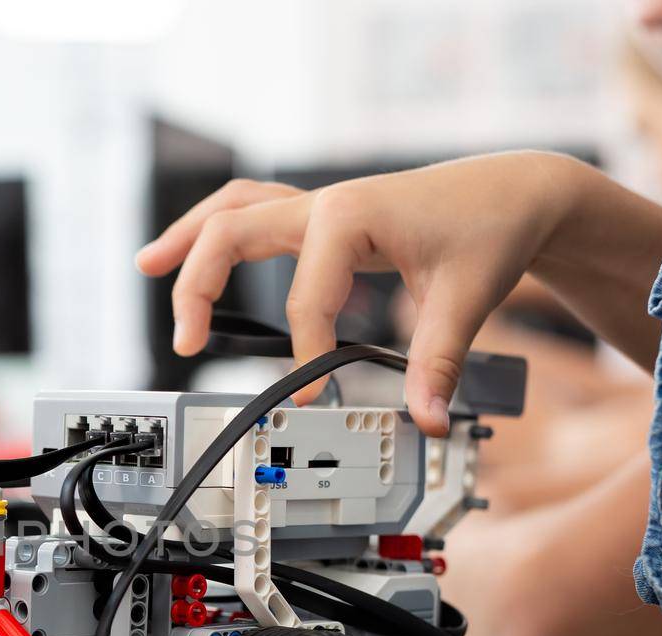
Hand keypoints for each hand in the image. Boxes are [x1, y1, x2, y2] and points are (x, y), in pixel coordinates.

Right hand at [135, 152, 601, 435]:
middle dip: (200, 285)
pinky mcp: (321, 217)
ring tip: (147, 265)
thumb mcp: (465, 299)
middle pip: (232, 233)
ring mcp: (318, 206)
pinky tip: (190, 254)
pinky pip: (251, 215)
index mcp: (350, 216)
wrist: (514, 190)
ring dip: (188, 239)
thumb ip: (438, 363)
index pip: (307, 298)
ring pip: (232, 212)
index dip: (307, 354)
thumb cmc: (489, 228)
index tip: (313, 398)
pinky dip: (216, 232)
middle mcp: (323, 204)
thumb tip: (428, 420)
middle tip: (185, 342)